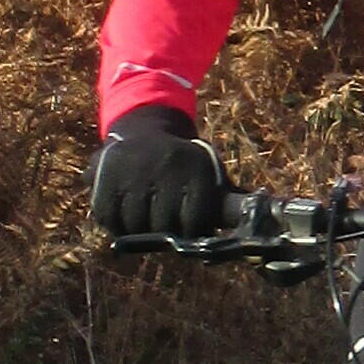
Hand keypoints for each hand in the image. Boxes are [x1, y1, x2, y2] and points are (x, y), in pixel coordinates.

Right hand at [89, 109, 226, 242]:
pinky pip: (108, 217)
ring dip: (137, 231)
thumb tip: (257, 215)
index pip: (195, 223)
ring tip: (144, 219)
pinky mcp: (105, 176)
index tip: (187, 228)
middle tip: (163, 223)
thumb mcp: (210, 175)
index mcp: (196, 168)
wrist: (144, 130)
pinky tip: (125, 215)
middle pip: (163, 227)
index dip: (190, 232)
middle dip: (163, 232)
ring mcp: (133, 171)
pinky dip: (115, 224)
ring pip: (134, 226)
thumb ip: (231, 202)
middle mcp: (165, 167)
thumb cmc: (183, 165)